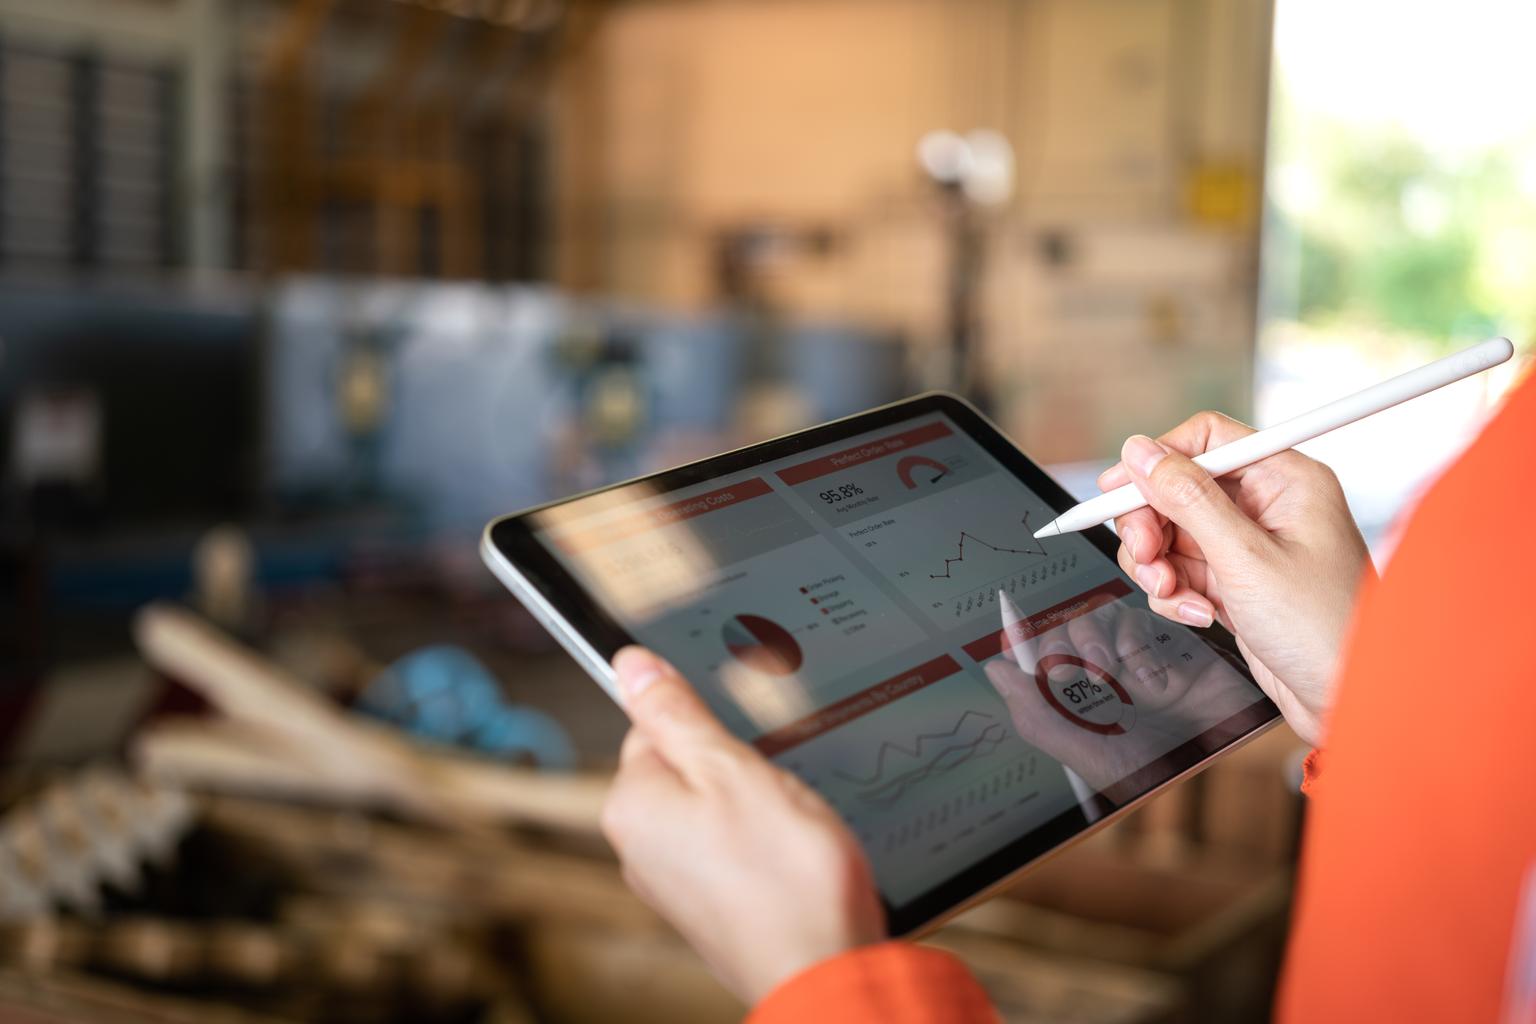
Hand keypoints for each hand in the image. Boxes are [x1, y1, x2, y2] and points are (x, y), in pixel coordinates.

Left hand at [600, 647, 885, 1003]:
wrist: (826, 974)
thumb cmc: (786, 877)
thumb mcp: (732, 768)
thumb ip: (677, 713)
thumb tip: (629, 664)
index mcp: (633, 804)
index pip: (654, 724)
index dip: (712, 724)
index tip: (749, 736)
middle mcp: (639, 847)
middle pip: (687, 766)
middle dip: (737, 764)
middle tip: (777, 784)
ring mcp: (674, 882)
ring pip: (715, 808)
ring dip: (756, 804)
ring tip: (792, 824)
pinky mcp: (711, 907)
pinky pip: (732, 849)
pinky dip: (763, 844)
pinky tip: (794, 855)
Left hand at [984, 595, 1261, 797]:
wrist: (1217, 762)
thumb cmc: (1150, 768)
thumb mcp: (1085, 753)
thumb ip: (1035, 711)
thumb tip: (994, 670)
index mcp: (1070, 699)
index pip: (1033, 655)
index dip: (1022, 645)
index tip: (1016, 643)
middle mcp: (1095, 674)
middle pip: (1060, 630)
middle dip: (1061, 646)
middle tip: (1079, 673)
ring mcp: (1128, 656)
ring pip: (1093, 618)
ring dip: (1093, 639)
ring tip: (1110, 672)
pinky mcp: (1161, 643)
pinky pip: (1134, 620)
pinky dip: (1136, 643)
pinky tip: (1152, 679)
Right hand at [1096, 412, 1373, 746]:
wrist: (1348, 700)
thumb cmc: (1326, 630)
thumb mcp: (1246, 558)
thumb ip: (1188, 500)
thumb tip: (1140, 454)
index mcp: (1285, 481)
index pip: (1206, 440)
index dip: (1156, 461)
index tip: (1116, 491)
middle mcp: (1267, 507)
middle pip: (1178, 489)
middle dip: (1152, 525)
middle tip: (1145, 554)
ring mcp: (1249, 547)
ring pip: (1172, 533)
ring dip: (1161, 566)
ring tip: (1177, 594)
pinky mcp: (1235, 583)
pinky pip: (1181, 571)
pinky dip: (1175, 593)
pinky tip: (1197, 614)